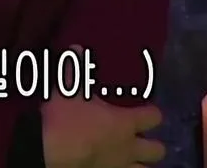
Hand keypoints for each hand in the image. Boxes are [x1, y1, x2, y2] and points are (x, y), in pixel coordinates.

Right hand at [41, 45, 164, 167]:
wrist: (49, 152)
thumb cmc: (65, 119)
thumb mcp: (68, 90)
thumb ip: (74, 70)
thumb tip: (76, 49)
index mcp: (125, 123)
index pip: (154, 117)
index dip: (152, 114)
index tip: (145, 110)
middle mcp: (128, 148)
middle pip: (158, 151)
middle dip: (153, 147)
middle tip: (141, 141)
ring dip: (140, 167)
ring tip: (132, 162)